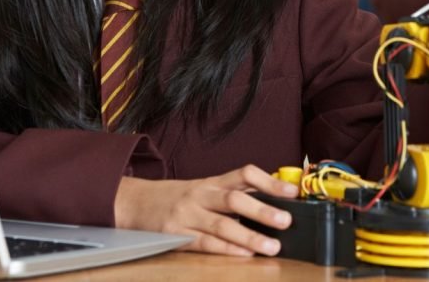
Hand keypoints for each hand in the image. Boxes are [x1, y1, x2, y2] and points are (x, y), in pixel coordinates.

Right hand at [114, 165, 298, 256]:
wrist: (135, 202)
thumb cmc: (178, 197)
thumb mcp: (205, 189)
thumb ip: (233, 194)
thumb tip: (272, 200)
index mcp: (212, 182)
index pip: (244, 174)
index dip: (269, 182)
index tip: (292, 193)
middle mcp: (201, 195)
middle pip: (234, 200)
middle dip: (262, 210)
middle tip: (286, 220)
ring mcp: (187, 215)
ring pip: (222, 225)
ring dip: (249, 236)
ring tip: (272, 246)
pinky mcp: (176, 234)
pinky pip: (204, 243)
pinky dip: (226, 249)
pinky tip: (244, 254)